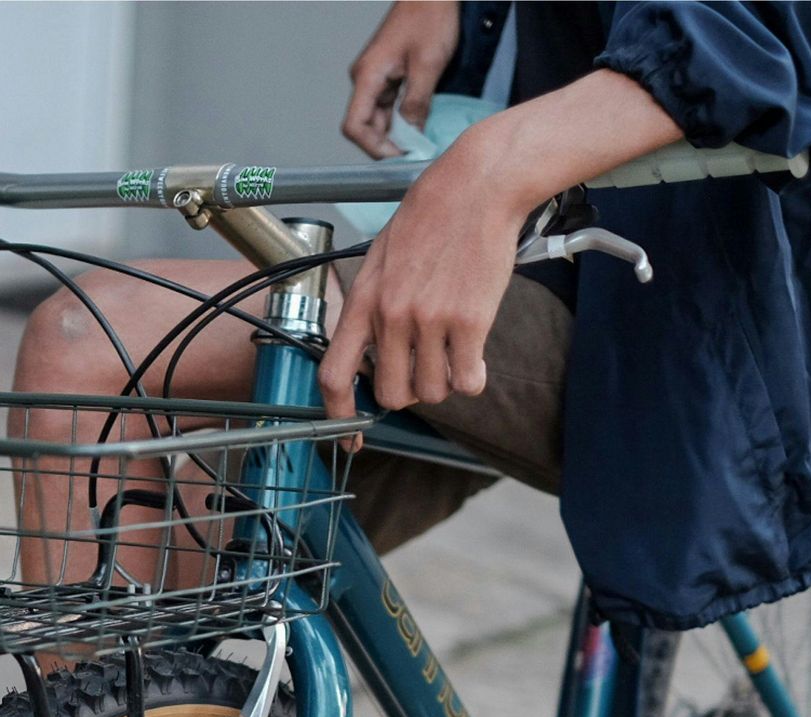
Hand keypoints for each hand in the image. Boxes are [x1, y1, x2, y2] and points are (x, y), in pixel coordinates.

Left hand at [320, 135, 520, 415]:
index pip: (334, 374)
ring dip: (444, 383)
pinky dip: (473, 378)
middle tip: (423, 369)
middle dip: (408, 392)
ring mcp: (430, 321)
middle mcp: (390, 316)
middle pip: (392, 395)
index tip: (351, 434)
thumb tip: (369, 351)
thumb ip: (371, 307)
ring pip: (432, 392)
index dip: (338, 414)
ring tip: (452, 353)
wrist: (475, 188)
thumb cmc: (430, 218)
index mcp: (362, 301)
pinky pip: (467, 381)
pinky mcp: (470, 322)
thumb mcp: (380, 260)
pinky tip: (475, 358)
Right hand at [342, 1, 459, 157]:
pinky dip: (401, 118)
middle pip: (365, 125)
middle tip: (413, 153)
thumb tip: (411, 135)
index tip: (398, 156)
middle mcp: (365, 78)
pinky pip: (388, 105)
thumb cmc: (429, 17)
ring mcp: (375, 77)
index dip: (373, 148)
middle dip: (387, 143)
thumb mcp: (428, 65)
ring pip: (378, 117)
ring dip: (395, 132)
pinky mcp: (387, 74)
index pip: (355, 126)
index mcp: (368, 76)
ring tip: (418, 141)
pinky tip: (418, 123)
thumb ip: (417, 104)